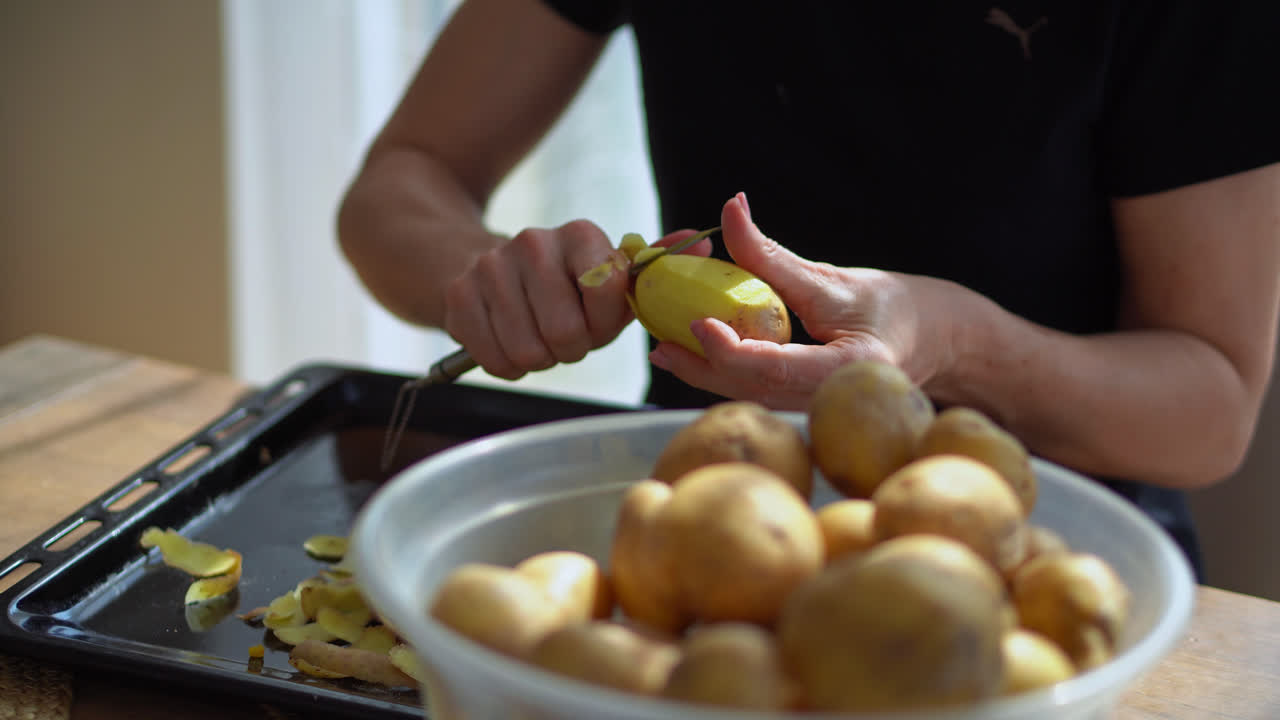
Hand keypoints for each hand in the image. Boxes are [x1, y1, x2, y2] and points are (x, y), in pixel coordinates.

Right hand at [442, 219, 632, 379]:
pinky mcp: (458, 294)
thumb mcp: (608, 285)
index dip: (603, 324)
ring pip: (528, 351)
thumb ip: (646, 280)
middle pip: (564, 330)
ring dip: (540, 358)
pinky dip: (508, 366)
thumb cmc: (566, 289)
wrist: (493, 269)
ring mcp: (490, 266)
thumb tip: (693, 256)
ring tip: (537, 337)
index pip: (605, 290)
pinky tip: (509, 343)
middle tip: (564, 337)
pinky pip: (494, 360)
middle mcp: (534, 242)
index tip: (595, 322)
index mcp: (580, 234)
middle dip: (570, 348)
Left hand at [648, 192, 964, 409]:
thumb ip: (775, 257)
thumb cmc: (897, 309)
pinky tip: (692, 352)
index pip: (777, 369)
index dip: (733, 350)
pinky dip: (724, 371)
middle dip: (701, 365)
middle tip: (658, 340)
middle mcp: (826, 403)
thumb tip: (730, 209)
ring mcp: (812, 411)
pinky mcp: (802, 408)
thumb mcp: (834, 279)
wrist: (936, 346)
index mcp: (845, 375)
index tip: (700, 323)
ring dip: (705, 370)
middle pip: (750, 388)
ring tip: (663, 344)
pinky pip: (755, 391)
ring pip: (748, 393)